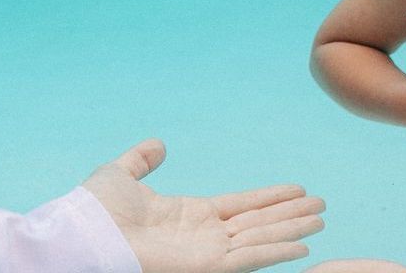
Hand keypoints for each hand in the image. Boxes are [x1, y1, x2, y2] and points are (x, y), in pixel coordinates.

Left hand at [83, 139, 325, 272]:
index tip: (297, 189)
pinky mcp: (207, 266)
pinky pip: (250, 259)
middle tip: (322, 205)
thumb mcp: (119, 174)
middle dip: (290, 214)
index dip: (269, 198)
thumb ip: (141, 160)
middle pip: (259, 222)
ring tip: (321, 219)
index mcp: (188, 214)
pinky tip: (303, 247)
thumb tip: (158, 145)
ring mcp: (207, 252)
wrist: (84, 234)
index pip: (240, 206)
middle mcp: (203, 235)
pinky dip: (277, 253)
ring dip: (293, 228)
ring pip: (261, 238)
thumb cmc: (94, 211)